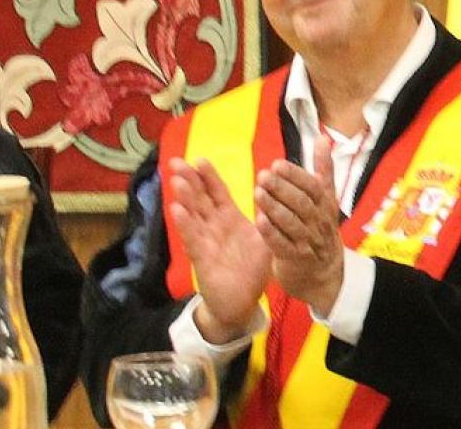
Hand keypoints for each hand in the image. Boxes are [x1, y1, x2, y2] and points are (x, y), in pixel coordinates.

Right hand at [166, 158, 269, 343]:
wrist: (241, 302)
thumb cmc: (251, 269)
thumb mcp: (265, 238)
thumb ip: (270, 218)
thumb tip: (282, 195)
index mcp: (230, 220)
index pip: (217, 193)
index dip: (208, 177)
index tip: (200, 159)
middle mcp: (214, 228)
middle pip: (200, 199)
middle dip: (189, 180)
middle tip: (177, 160)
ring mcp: (206, 242)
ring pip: (193, 215)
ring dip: (185, 197)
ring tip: (177, 178)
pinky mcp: (203, 258)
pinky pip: (194, 238)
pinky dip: (185, 224)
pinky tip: (177, 209)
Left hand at [255, 135, 344, 317]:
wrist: (323, 272)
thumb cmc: (319, 228)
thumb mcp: (325, 198)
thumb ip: (323, 169)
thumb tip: (323, 137)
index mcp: (325, 204)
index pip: (313, 187)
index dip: (296, 175)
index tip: (277, 164)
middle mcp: (318, 221)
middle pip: (302, 203)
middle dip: (283, 188)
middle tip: (263, 175)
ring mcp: (307, 241)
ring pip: (292, 222)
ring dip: (275, 207)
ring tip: (257, 193)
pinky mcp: (294, 258)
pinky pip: (282, 244)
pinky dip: (271, 233)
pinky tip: (258, 221)